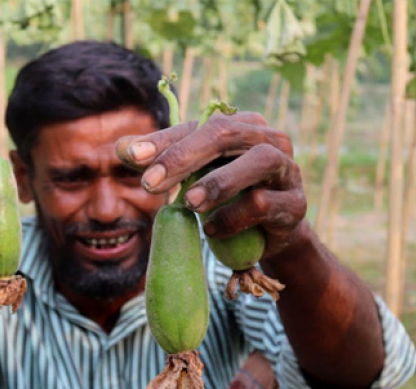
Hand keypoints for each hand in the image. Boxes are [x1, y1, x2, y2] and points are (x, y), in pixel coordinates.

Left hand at [116, 112, 305, 257]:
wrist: (271, 235)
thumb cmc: (229, 199)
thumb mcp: (194, 179)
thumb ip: (162, 163)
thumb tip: (120, 148)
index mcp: (241, 126)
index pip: (198, 126)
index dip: (163, 140)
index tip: (130, 156)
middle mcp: (268, 138)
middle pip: (225, 133)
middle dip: (184, 157)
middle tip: (150, 183)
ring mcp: (287, 168)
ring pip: (257, 161)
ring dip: (218, 182)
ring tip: (189, 204)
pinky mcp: (295, 203)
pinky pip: (263, 203)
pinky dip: (233, 218)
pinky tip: (212, 231)